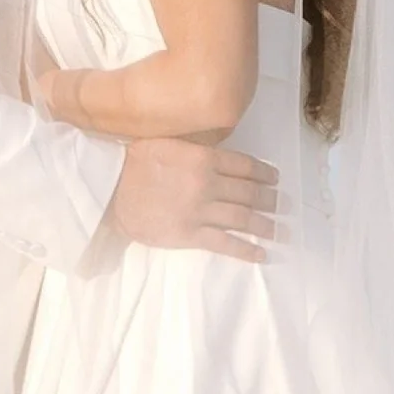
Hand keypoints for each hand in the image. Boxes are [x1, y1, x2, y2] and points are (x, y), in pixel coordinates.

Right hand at [107, 137, 279, 262]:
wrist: (111, 192)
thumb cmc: (135, 161)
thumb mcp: (168, 141)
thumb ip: (195, 145)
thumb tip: (216, 148)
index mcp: (203, 157)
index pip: (245, 165)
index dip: (264, 173)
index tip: (275, 178)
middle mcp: (208, 183)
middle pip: (248, 192)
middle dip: (269, 199)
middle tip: (283, 204)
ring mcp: (201, 211)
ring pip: (243, 218)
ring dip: (265, 224)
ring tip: (280, 229)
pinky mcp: (191, 235)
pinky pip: (226, 243)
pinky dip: (247, 249)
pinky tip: (261, 253)